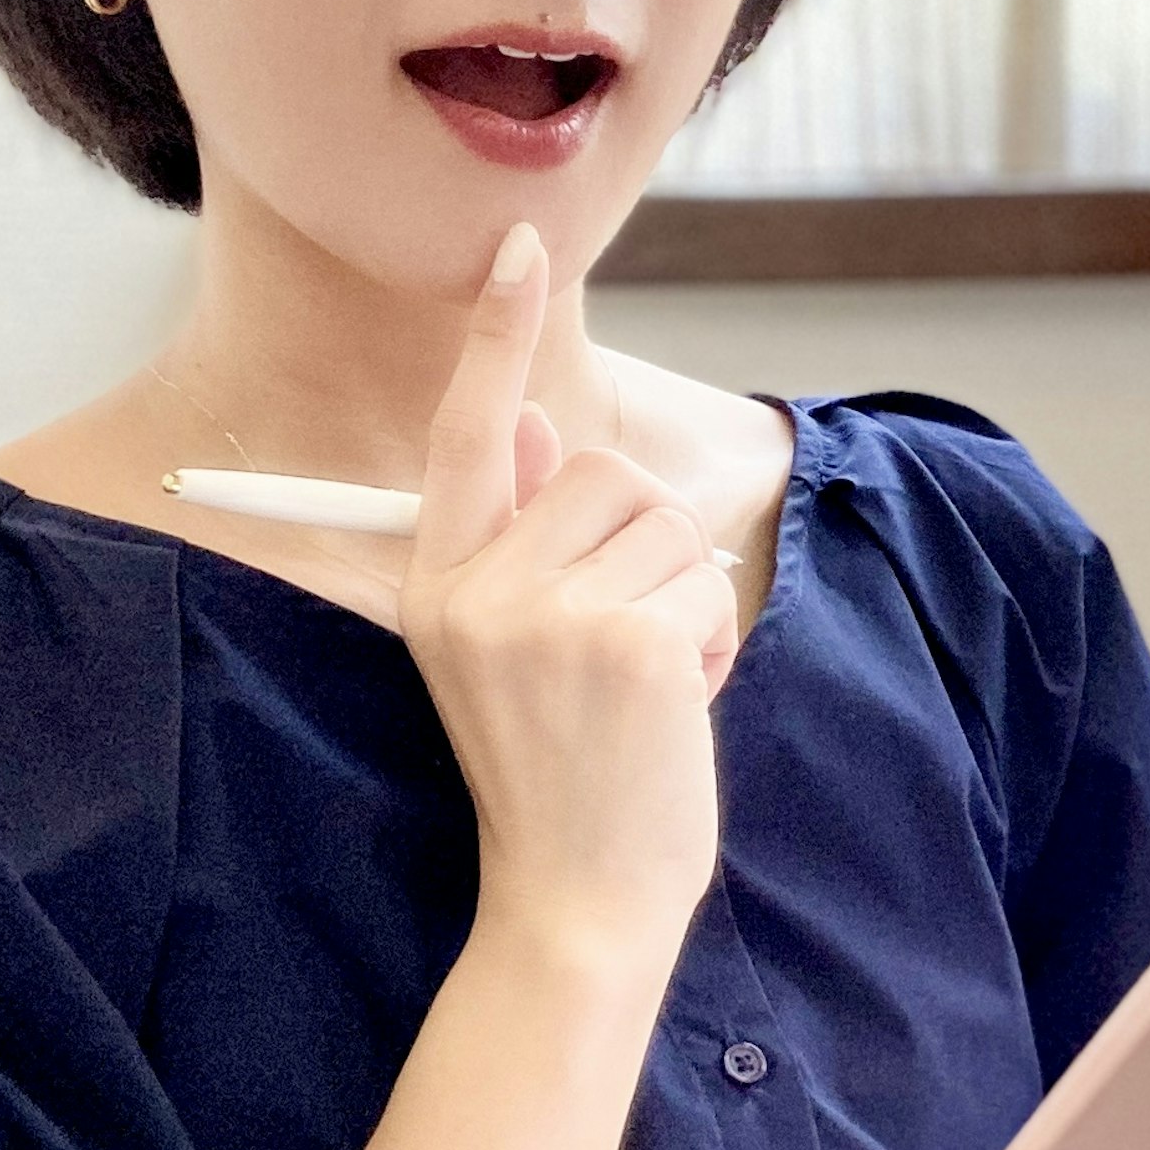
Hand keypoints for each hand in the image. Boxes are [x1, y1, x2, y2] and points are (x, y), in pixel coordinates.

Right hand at [398, 221, 737, 992]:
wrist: (575, 902)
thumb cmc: (557, 776)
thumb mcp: (513, 649)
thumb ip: (521, 532)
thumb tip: (541, 421)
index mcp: (438, 584)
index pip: (469, 433)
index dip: (494, 337)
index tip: (519, 247)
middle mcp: (479, 589)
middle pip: (607, 473)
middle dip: (647, 547)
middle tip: (626, 649)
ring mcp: (548, 615)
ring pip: (668, 526)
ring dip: (684, 600)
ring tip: (645, 687)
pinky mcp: (626, 642)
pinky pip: (704, 586)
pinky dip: (711, 644)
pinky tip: (673, 709)